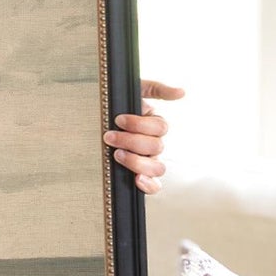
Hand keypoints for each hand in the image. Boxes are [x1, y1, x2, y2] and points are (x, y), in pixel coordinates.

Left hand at [105, 79, 183, 195]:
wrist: (94, 120)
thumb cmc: (116, 105)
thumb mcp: (134, 90)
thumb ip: (156, 89)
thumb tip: (181, 92)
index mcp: (154, 124)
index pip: (159, 127)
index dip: (139, 124)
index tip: (118, 120)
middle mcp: (154, 143)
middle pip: (157, 147)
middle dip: (130, 141)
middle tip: (108, 136)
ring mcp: (148, 160)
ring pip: (157, 167)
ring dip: (137, 162)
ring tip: (116, 154)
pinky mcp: (140, 175)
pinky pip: (154, 186)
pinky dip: (149, 185)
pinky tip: (137, 181)